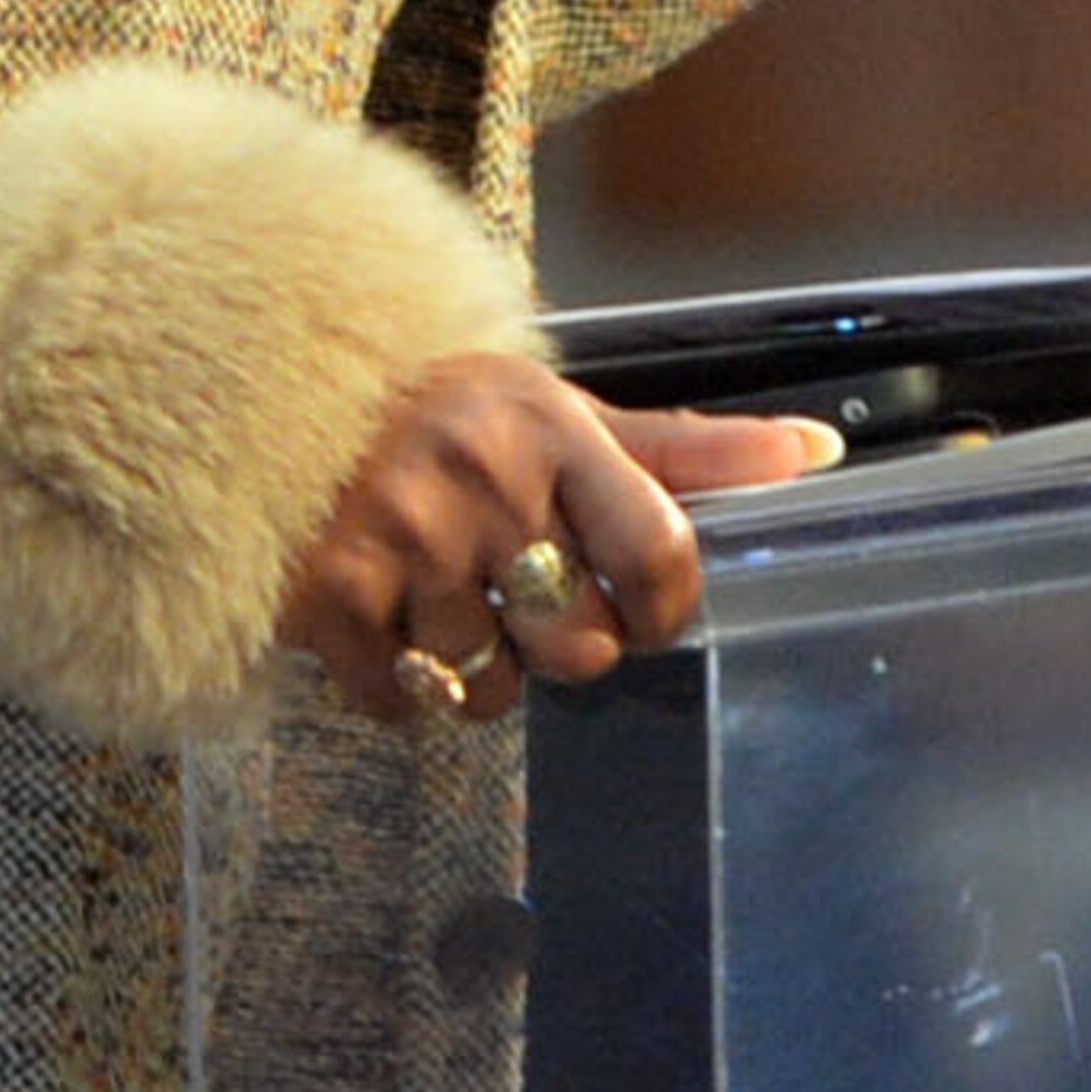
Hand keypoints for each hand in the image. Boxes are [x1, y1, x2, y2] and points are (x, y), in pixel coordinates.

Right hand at [274, 357, 836, 727]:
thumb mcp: (560, 409)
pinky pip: (400, 703)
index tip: (639, 615)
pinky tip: (380, 622)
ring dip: (470, 669)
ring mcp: (402, 542)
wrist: (272, 388)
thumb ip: (684, 450)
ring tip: (436, 599)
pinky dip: (394, 685)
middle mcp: (484, 483)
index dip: (661, 613)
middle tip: (513, 592)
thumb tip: (818, 450)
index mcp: (552, 430)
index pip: (661, 559)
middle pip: (580, 648)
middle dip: (557, 644)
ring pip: (488, 691)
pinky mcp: (330, 597)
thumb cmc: (438, 410)